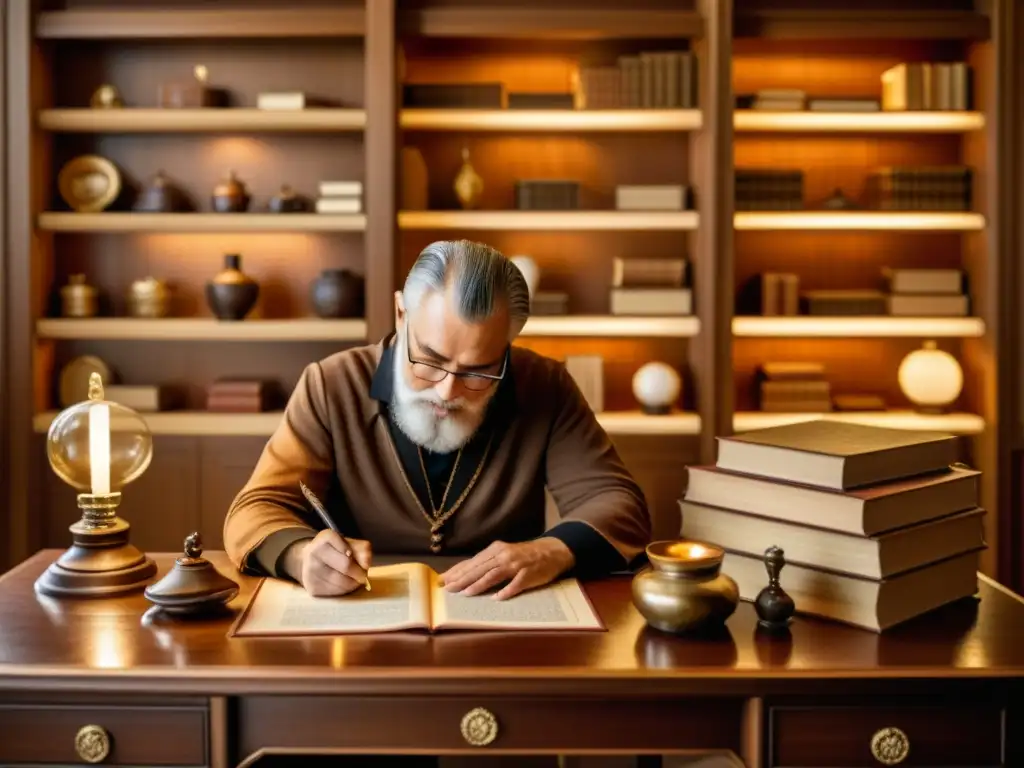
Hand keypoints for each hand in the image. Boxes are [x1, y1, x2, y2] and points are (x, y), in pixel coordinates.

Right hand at [283, 530, 371, 596]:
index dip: (357, 556)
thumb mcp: (350, 544)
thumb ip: (363, 550)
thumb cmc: (335, 552)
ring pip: (341, 582)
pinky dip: (344, 590)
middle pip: (346, 566)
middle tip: (363, 575)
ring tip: (353, 580)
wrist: (308, 562)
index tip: (358, 559)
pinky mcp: (311, 587)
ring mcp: (310, 570)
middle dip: (359, 573)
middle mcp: (314, 552)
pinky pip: (335, 592)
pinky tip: (343, 585)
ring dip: (353, 583)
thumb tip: (366, 564)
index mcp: (325, 537)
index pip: (348, 548)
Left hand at [440, 539, 574, 600]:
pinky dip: (506, 591)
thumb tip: (464, 573)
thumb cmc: (523, 555)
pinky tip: (496, 598)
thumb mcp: (503, 554)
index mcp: (496, 549)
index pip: (472, 562)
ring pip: (494, 575)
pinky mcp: (528, 574)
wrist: (551, 551)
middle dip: (462, 579)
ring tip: (466, 593)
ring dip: (479, 584)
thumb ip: (486, 563)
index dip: (457, 571)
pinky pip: (515, 584)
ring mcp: (516, 564)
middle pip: (479, 568)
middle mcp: (504, 555)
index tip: (442, 579)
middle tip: (448, 588)